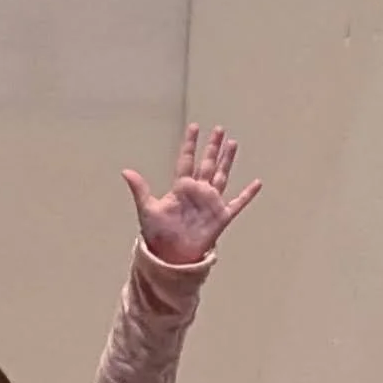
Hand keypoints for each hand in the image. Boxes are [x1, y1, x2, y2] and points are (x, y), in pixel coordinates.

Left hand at [122, 124, 260, 264]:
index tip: (195, 127)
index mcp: (181, 187)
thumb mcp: (147, 209)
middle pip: (208, 163)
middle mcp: (198, 191)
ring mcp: (211, 202)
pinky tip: (257, 183)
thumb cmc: (158, 233)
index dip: (190, 144)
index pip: (187, 160)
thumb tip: (125, 171)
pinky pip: (238, 203)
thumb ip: (140, 189)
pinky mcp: (222, 216)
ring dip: (227, 160)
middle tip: (220, 129)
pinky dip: (248, 194)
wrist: (171, 255)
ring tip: (233, 143)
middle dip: (213, 146)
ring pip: (222, 176)